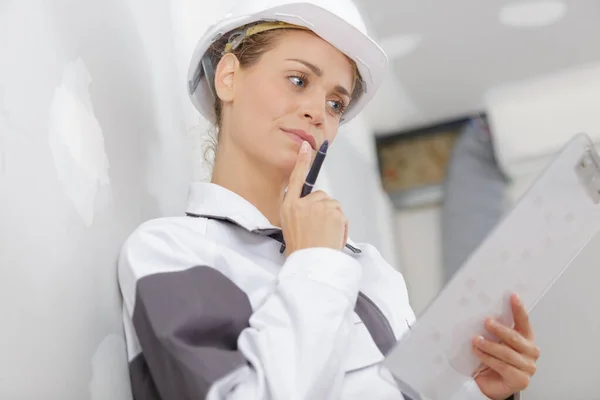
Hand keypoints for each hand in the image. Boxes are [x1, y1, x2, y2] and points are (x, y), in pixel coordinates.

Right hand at [281, 141, 347, 255]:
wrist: (311, 263)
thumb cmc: (301, 250)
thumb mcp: (290, 228)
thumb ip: (299, 212)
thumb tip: (312, 207)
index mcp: (289, 206)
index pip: (296, 179)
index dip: (301, 162)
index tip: (306, 147)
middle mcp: (302, 203)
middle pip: (320, 196)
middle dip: (323, 210)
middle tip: (318, 230)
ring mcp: (319, 205)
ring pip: (332, 206)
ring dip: (332, 219)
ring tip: (324, 236)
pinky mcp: (334, 210)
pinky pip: (341, 215)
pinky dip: (340, 226)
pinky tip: (332, 237)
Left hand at [472, 293, 539, 399]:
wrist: (489, 384)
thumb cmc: (492, 360)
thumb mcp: (494, 341)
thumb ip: (494, 330)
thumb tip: (482, 313)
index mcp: (526, 339)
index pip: (524, 322)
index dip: (519, 309)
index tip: (513, 296)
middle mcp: (531, 352)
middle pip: (515, 338)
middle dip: (500, 329)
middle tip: (486, 322)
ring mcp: (528, 367)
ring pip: (507, 352)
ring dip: (489, 345)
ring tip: (476, 340)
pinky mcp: (521, 380)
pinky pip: (502, 366)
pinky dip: (488, 358)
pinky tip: (478, 352)